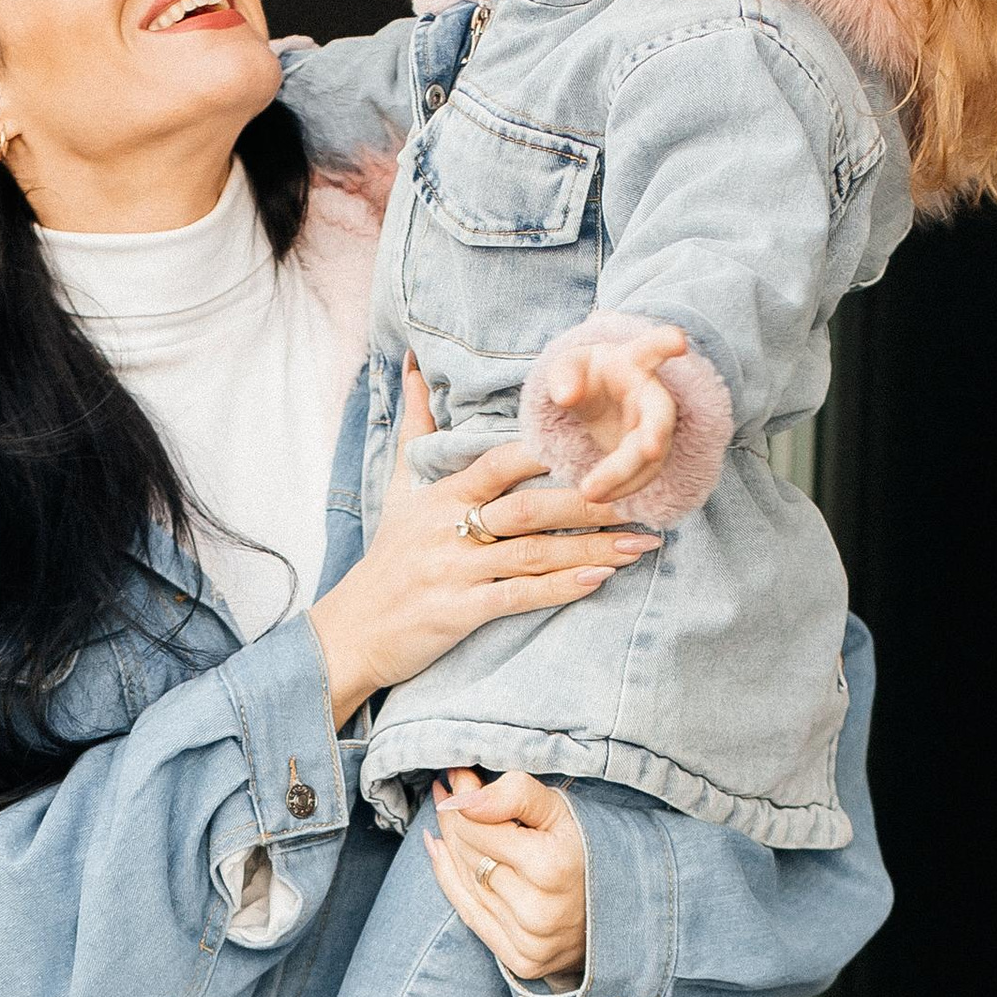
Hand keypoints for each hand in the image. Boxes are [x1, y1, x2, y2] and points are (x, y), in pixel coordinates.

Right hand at [308, 360, 656, 728]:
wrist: (351, 632)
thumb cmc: (386, 560)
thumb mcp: (398, 489)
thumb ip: (415, 427)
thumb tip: (412, 363)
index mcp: (442, 495)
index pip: (501, 461)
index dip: (551, 450)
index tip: (606, 443)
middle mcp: (449, 528)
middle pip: (530, 508)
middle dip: (592, 503)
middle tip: (645, 498)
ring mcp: (454, 571)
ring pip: (533, 553)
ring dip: (592, 548)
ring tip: (641, 544)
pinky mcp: (458, 612)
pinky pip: (517, 596)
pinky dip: (560, 588)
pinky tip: (599, 581)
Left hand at [425, 769, 588, 986]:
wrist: (621, 909)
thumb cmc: (586, 849)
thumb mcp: (561, 810)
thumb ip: (513, 793)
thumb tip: (460, 795)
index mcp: (551, 867)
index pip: (478, 827)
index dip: (462, 801)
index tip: (455, 780)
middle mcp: (538, 910)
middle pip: (469, 855)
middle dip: (455, 823)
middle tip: (447, 796)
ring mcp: (529, 940)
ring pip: (465, 883)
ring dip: (451, 850)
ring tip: (448, 824)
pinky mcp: (522, 960)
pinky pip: (469, 915)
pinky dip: (450, 882)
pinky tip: (440, 854)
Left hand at [539, 320, 688, 503]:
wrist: (596, 399)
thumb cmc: (584, 375)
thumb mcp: (566, 368)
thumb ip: (563, 376)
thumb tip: (566, 395)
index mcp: (632, 362)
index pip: (650, 348)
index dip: (665, 343)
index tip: (678, 340)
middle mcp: (651, 393)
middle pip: (660, 414)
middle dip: (658, 431)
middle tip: (651, 451)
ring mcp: (654, 426)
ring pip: (651, 454)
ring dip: (625, 476)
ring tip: (590, 493)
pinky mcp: (649, 454)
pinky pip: (642, 475)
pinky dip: (622, 488)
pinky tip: (599, 498)